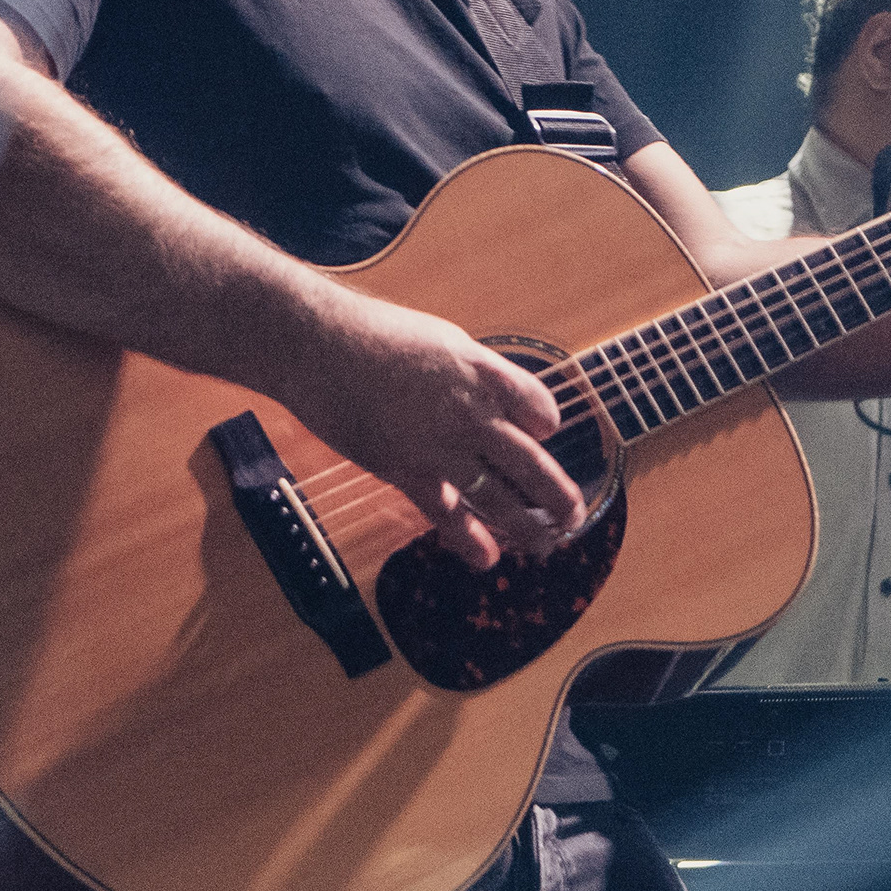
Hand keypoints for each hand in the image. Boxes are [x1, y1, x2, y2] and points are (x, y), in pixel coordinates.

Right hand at [281, 287, 582, 567]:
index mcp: (482, 371)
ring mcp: (439, 444)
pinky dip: (469, 538)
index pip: (539, 409)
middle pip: (530, 462)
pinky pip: (446, 512)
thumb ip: (468, 372)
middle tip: (573, 514)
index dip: (544, 425)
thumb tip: (486, 392)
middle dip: (557, 494)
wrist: (317, 344)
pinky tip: (485, 557)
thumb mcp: (439, 340)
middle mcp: (470, 410)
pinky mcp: (404, 468)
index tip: (539, 434)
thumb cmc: (372, 333)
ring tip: (545, 545)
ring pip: (497, 495)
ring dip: (526, 526)